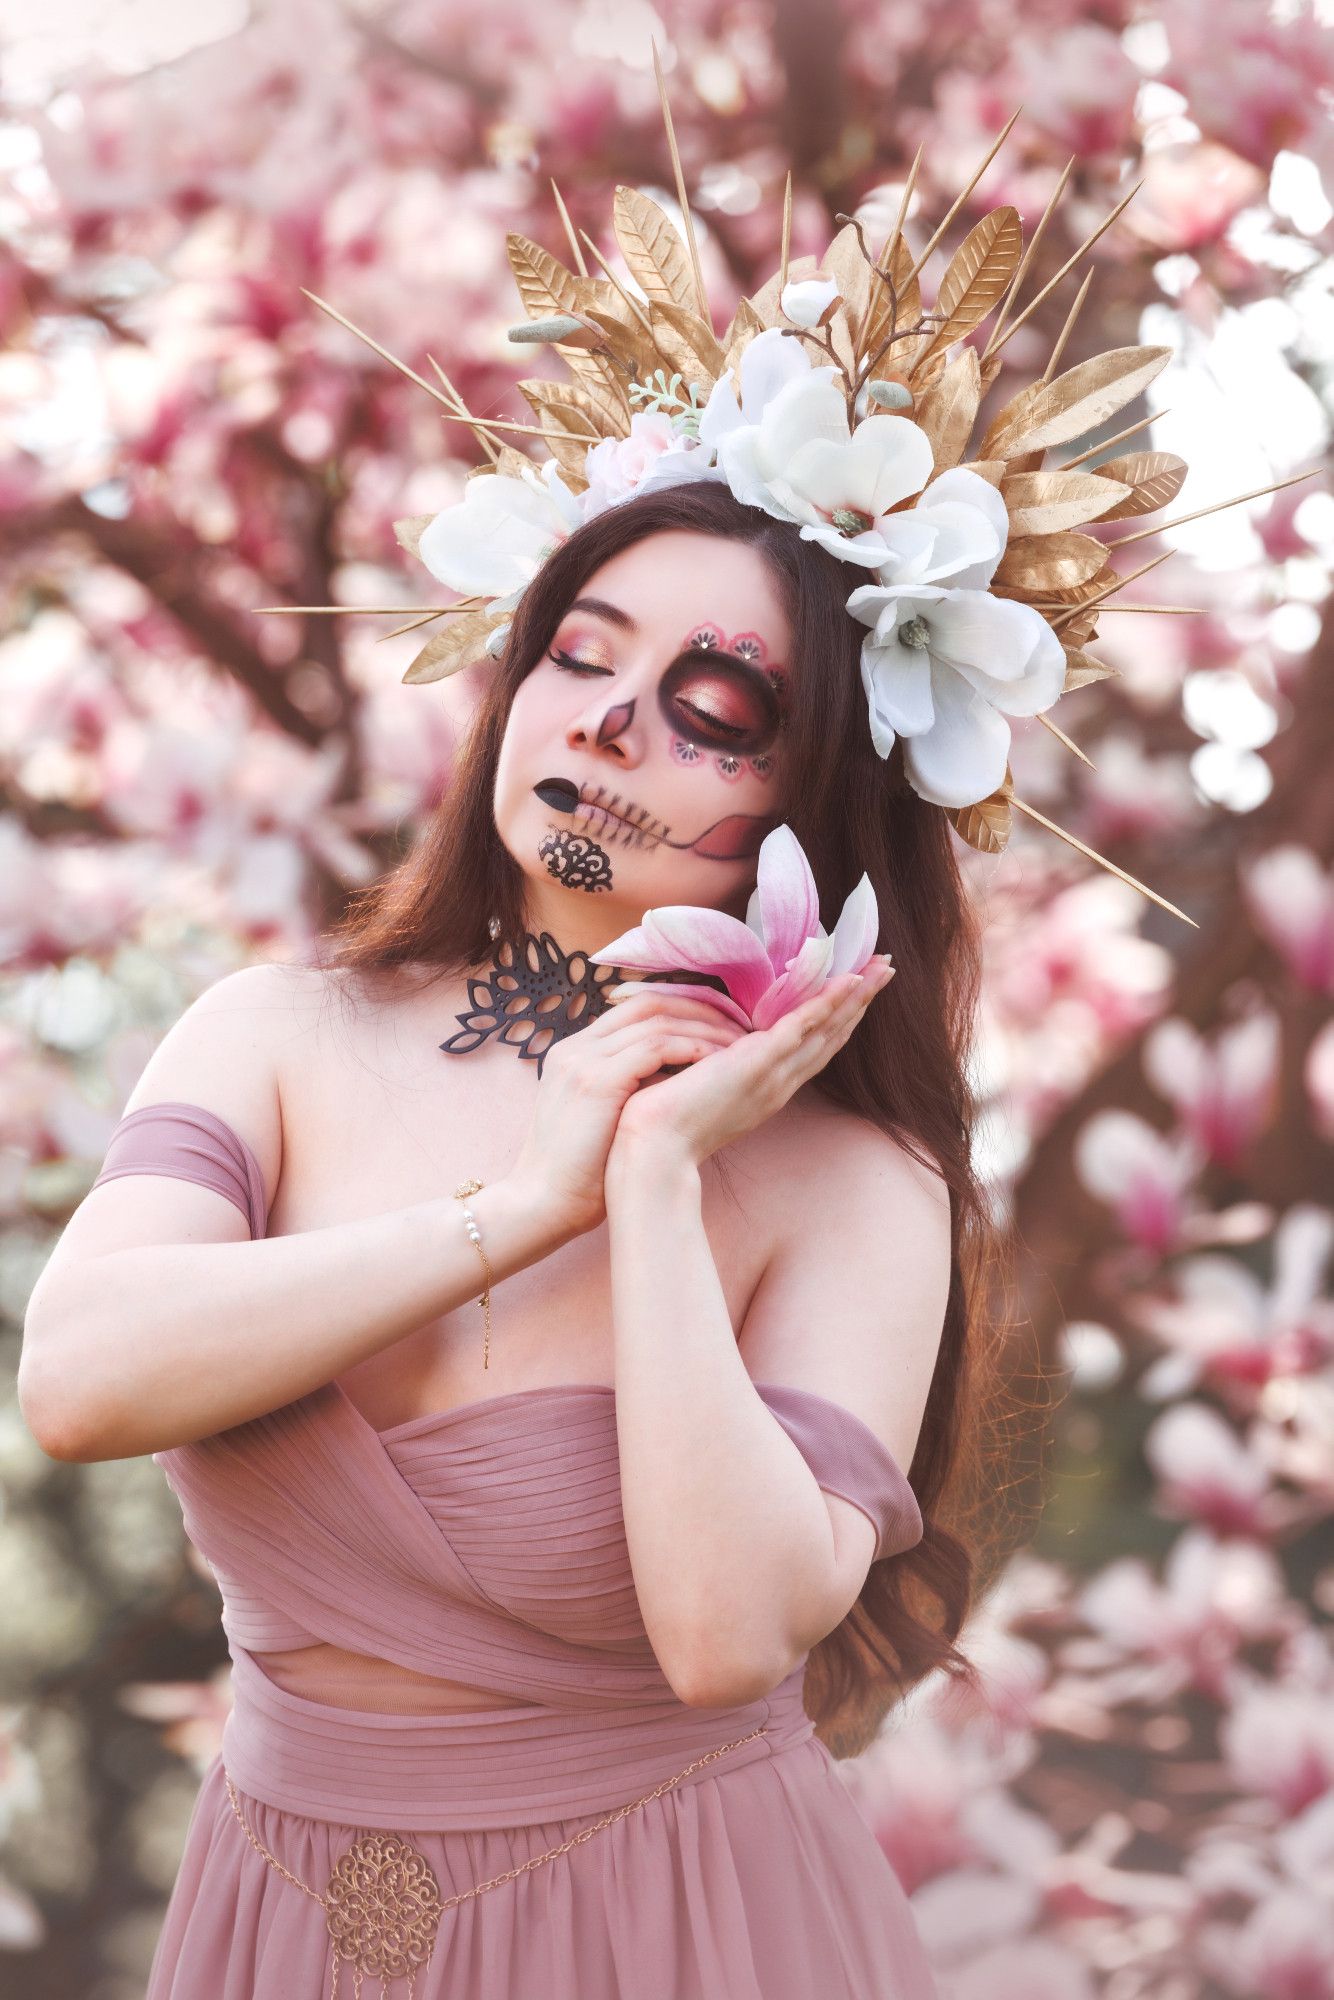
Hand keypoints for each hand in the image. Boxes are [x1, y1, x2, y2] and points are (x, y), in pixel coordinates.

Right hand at [508, 984, 750, 1236]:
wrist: (542, 1202)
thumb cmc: (577, 1173)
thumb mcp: (597, 1116)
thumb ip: (624, 1089)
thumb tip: (672, 1078)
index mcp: (574, 1052)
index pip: (634, 1008)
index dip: (681, 1008)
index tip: (720, 1021)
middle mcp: (576, 1047)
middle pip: (648, 1004)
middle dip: (699, 1009)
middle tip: (740, 1024)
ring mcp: (583, 1060)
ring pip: (657, 1021)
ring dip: (704, 1029)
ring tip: (738, 1044)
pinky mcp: (597, 1081)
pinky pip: (656, 1047)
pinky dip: (691, 1048)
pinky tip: (718, 1060)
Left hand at [604, 959, 895, 1179]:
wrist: (653, 1153)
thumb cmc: (663, 1124)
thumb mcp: (695, 1088)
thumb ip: (712, 1069)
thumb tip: (706, 1046)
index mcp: (765, 1090)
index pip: (809, 1048)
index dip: (835, 1019)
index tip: (855, 990)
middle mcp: (778, 1085)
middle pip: (830, 1037)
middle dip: (859, 1003)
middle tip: (885, 969)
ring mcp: (772, 1076)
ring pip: (825, 1029)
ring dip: (856, 997)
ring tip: (881, 967)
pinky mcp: (759, 1065)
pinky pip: (803, 1027)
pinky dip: (829, 1003)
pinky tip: (847, 980)